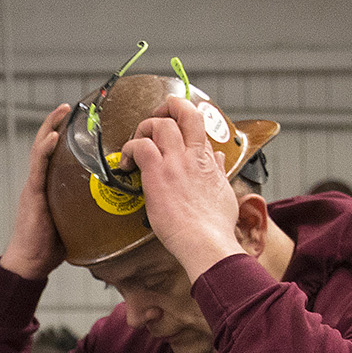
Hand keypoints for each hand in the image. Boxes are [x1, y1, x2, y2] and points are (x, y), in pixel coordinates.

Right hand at [0, 103, 71, 280]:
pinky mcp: (32, 194)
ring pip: (40, 150)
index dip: (63, 136)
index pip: (55, 155)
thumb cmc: (50, 247)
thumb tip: (114, 211)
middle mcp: (40, 181)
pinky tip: (52, 138)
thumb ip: (87, 210)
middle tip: (70, 107)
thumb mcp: (74, 222)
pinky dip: (44, 150)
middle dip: (56, 124)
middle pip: (46, 145)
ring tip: (62, 112)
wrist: (30, 262)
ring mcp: (34, 185)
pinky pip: (38, 167)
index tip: (75, 120)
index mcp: (48, 186)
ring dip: (50, 128)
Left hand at [120, 96, 242, 281]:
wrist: (207, 243)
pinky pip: (139, 147)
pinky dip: (129, 149)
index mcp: (208, 159)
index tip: (174, 122)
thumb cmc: (215, 226)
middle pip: (181, 111)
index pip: (197, 122)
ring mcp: (175, 162)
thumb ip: (218, 171)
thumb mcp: (225, 191)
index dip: (184, 117)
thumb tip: (217, 157)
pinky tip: (126, 163)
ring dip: (145, 127)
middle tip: (155, 121)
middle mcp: (192, 155)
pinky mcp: (157, 175)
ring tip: (138, 142)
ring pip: (158, 124)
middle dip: (165, 109)